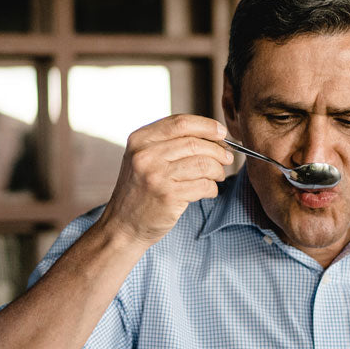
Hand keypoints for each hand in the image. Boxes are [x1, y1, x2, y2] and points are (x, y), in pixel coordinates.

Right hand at [96, 114, 233, 246]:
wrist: (123, 225)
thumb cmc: (139, 190)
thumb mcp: (144, 158)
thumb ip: (169, 142)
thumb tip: (213, 134)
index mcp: (139, 140)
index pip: (180, 123)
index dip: (206, 126)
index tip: (222, 132)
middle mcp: (145, 155)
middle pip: (195, 143)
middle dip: (218, 150)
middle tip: (227, 158)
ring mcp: (156, 176)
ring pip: (203, 164)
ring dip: (218, 170)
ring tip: (218, 176)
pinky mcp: (168, 196)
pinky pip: (204, 185)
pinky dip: (212, 188)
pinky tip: (208, 191)